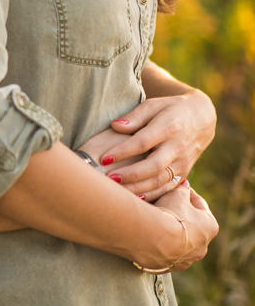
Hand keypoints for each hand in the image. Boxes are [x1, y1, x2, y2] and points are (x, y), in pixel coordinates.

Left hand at [80, 87, 215, 200]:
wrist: (202, 119)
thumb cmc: (170, 110)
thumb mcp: (154, 105)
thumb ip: (135, 116)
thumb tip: (115, 126)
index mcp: (169, 127)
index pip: (143, 142)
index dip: (123, 151)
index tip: (104, 157)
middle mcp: (178, 147)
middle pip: (153, 166)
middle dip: (130, 174)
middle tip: (109, 178)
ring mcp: (183, 163)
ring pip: (160, 181)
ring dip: (138, 188)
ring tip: (118, 192)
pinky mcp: (184, 173)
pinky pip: (168, 188)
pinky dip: (152, 195)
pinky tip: (136, 200)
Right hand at [144, 181, 217, 271]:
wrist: (154, 239)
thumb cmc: (171, 214)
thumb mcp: (177, 194)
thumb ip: (182, 190)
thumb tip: (184, 185)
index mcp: (210, 227)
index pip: (199, 204)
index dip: (186, 192)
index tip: (176, 186)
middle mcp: (202, 246)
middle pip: (190, 224)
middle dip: (179, 213)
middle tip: (164, 202)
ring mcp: (187, 260)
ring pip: (178, 240)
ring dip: (170, 229)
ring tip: (155, 217)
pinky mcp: (170, 266)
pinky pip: (165, 251)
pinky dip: (160, 242)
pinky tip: (150, 232)